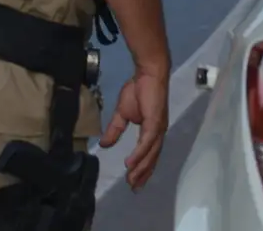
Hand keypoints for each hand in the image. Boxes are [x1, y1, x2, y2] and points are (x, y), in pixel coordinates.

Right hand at [98, 71, 168, 190]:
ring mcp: (158, 129)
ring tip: (132, 181)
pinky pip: (146, 143)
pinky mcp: (155, 122)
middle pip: (151, 159)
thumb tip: (104, 145)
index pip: (148, 155)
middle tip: (134, 189)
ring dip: (141, 168)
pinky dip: (140, 154)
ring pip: (150, 154)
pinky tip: (131, 164)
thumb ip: (115, 130)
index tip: (134, 183)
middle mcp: (158, 133)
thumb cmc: (137, 90)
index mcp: (152, 131)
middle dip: (143, 174)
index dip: (142, 169)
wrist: (147, 74)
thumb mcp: (122, 114)